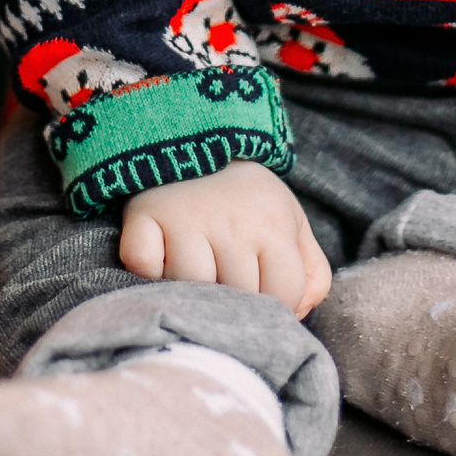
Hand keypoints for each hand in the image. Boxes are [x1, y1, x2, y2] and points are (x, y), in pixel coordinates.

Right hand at [118, 160, 331, 318]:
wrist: (196, 142)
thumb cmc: (247, 202)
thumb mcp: (292, 226)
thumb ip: (312, 274)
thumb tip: (297, 312)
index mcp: (274, 223)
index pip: (284, 293)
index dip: (277, 304)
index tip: (262, 290)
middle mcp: (232, 221)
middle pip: (236, 297)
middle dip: (233, 301)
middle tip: (226, 277)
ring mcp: (185, 218)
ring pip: (189, 287)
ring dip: (189, 289)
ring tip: (194, 266)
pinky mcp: (144, 215)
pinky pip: (142, 264)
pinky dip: (147, 269)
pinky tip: (160, 254)